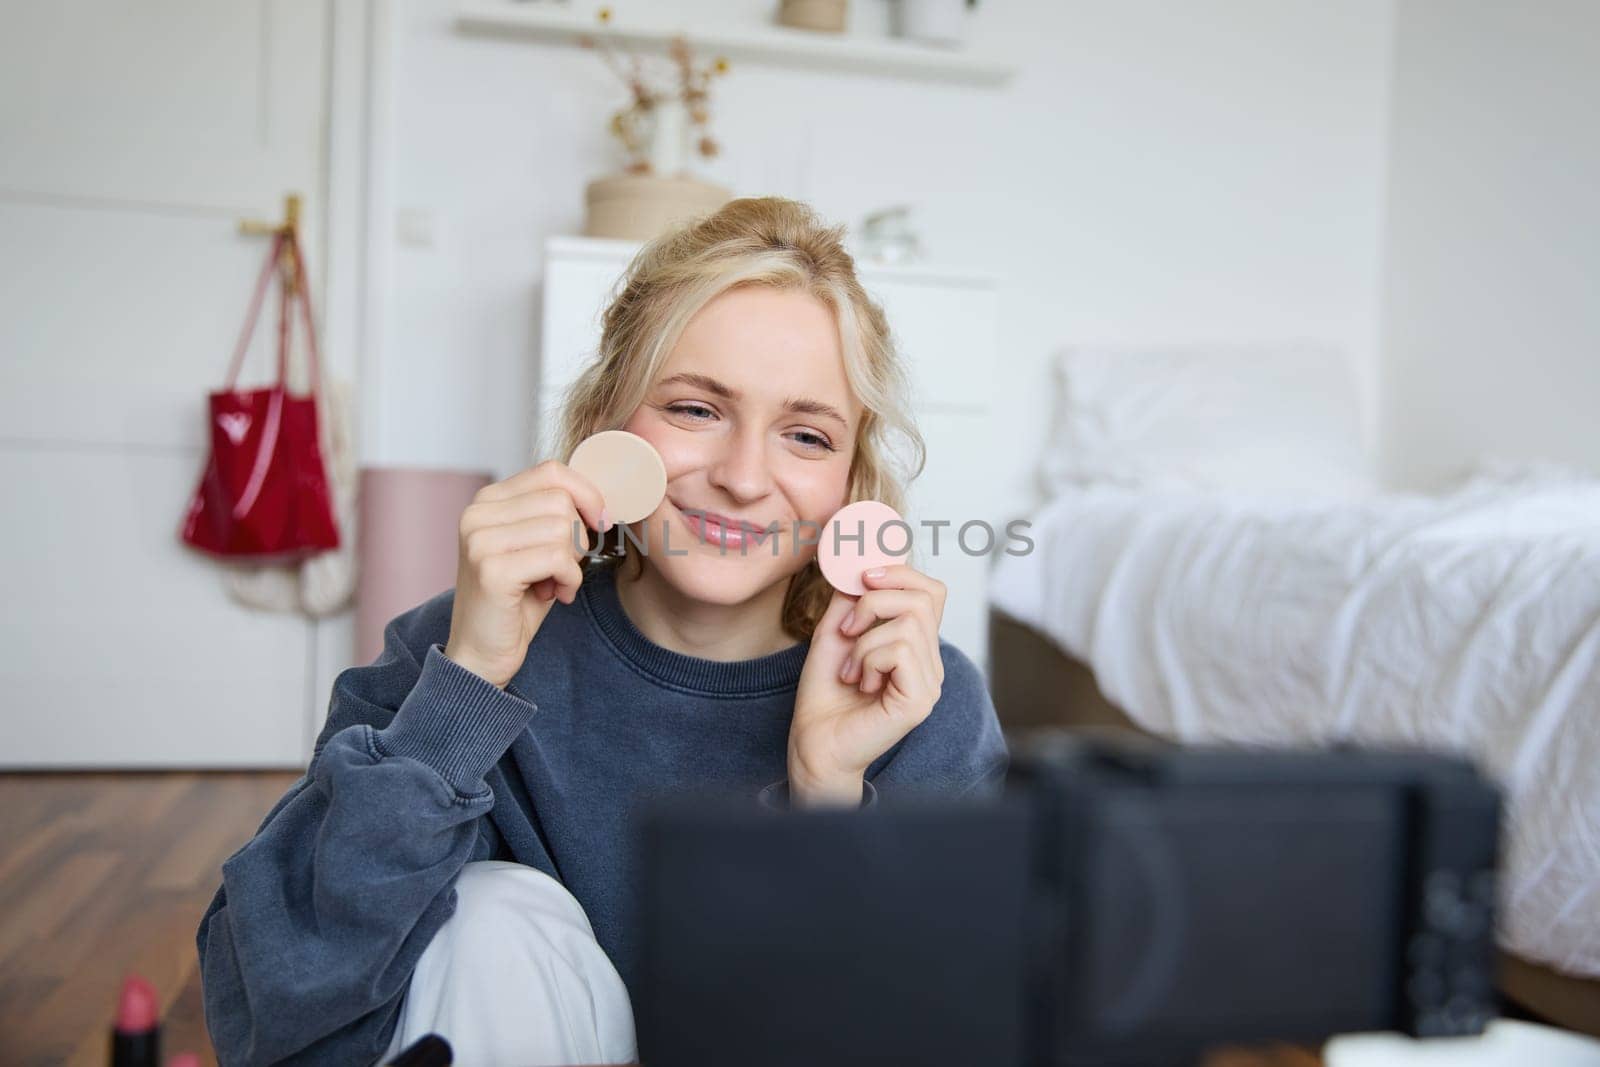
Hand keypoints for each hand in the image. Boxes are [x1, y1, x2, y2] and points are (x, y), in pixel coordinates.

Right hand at [443, 460, 606, 687]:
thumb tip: (601, 495)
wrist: (482, 653)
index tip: (599, 523)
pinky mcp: (491, 570)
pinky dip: (569, 580)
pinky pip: (558, 558)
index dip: (586, 495)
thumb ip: (556, 513)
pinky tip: (554, 595)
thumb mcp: (536, 545)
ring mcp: (480, 540)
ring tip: (554, 583)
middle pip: (561, 501)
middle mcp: (477, 514)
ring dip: (573, 563)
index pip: (551, 471)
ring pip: (562, 528)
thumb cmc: (517, 600)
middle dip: (578, 537)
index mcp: (487, 500)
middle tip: (563, 568)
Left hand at [790, 564, 947, 805]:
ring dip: (865, 640)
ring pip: (909, 622)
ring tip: (851, 669)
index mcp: (916, 644)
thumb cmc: (825, 694)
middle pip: (925, 597)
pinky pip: (901, 650)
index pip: (931, 590)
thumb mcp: (835, 632)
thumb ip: (852, 598)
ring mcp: (931, 681)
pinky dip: (870, 658)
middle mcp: (931, 662)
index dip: (900, 573)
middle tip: (848, 628)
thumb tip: (860, 562)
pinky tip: (860, 682)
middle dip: (876, 600)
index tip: (863, 579)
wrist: (813, 741)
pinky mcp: (921, 699)